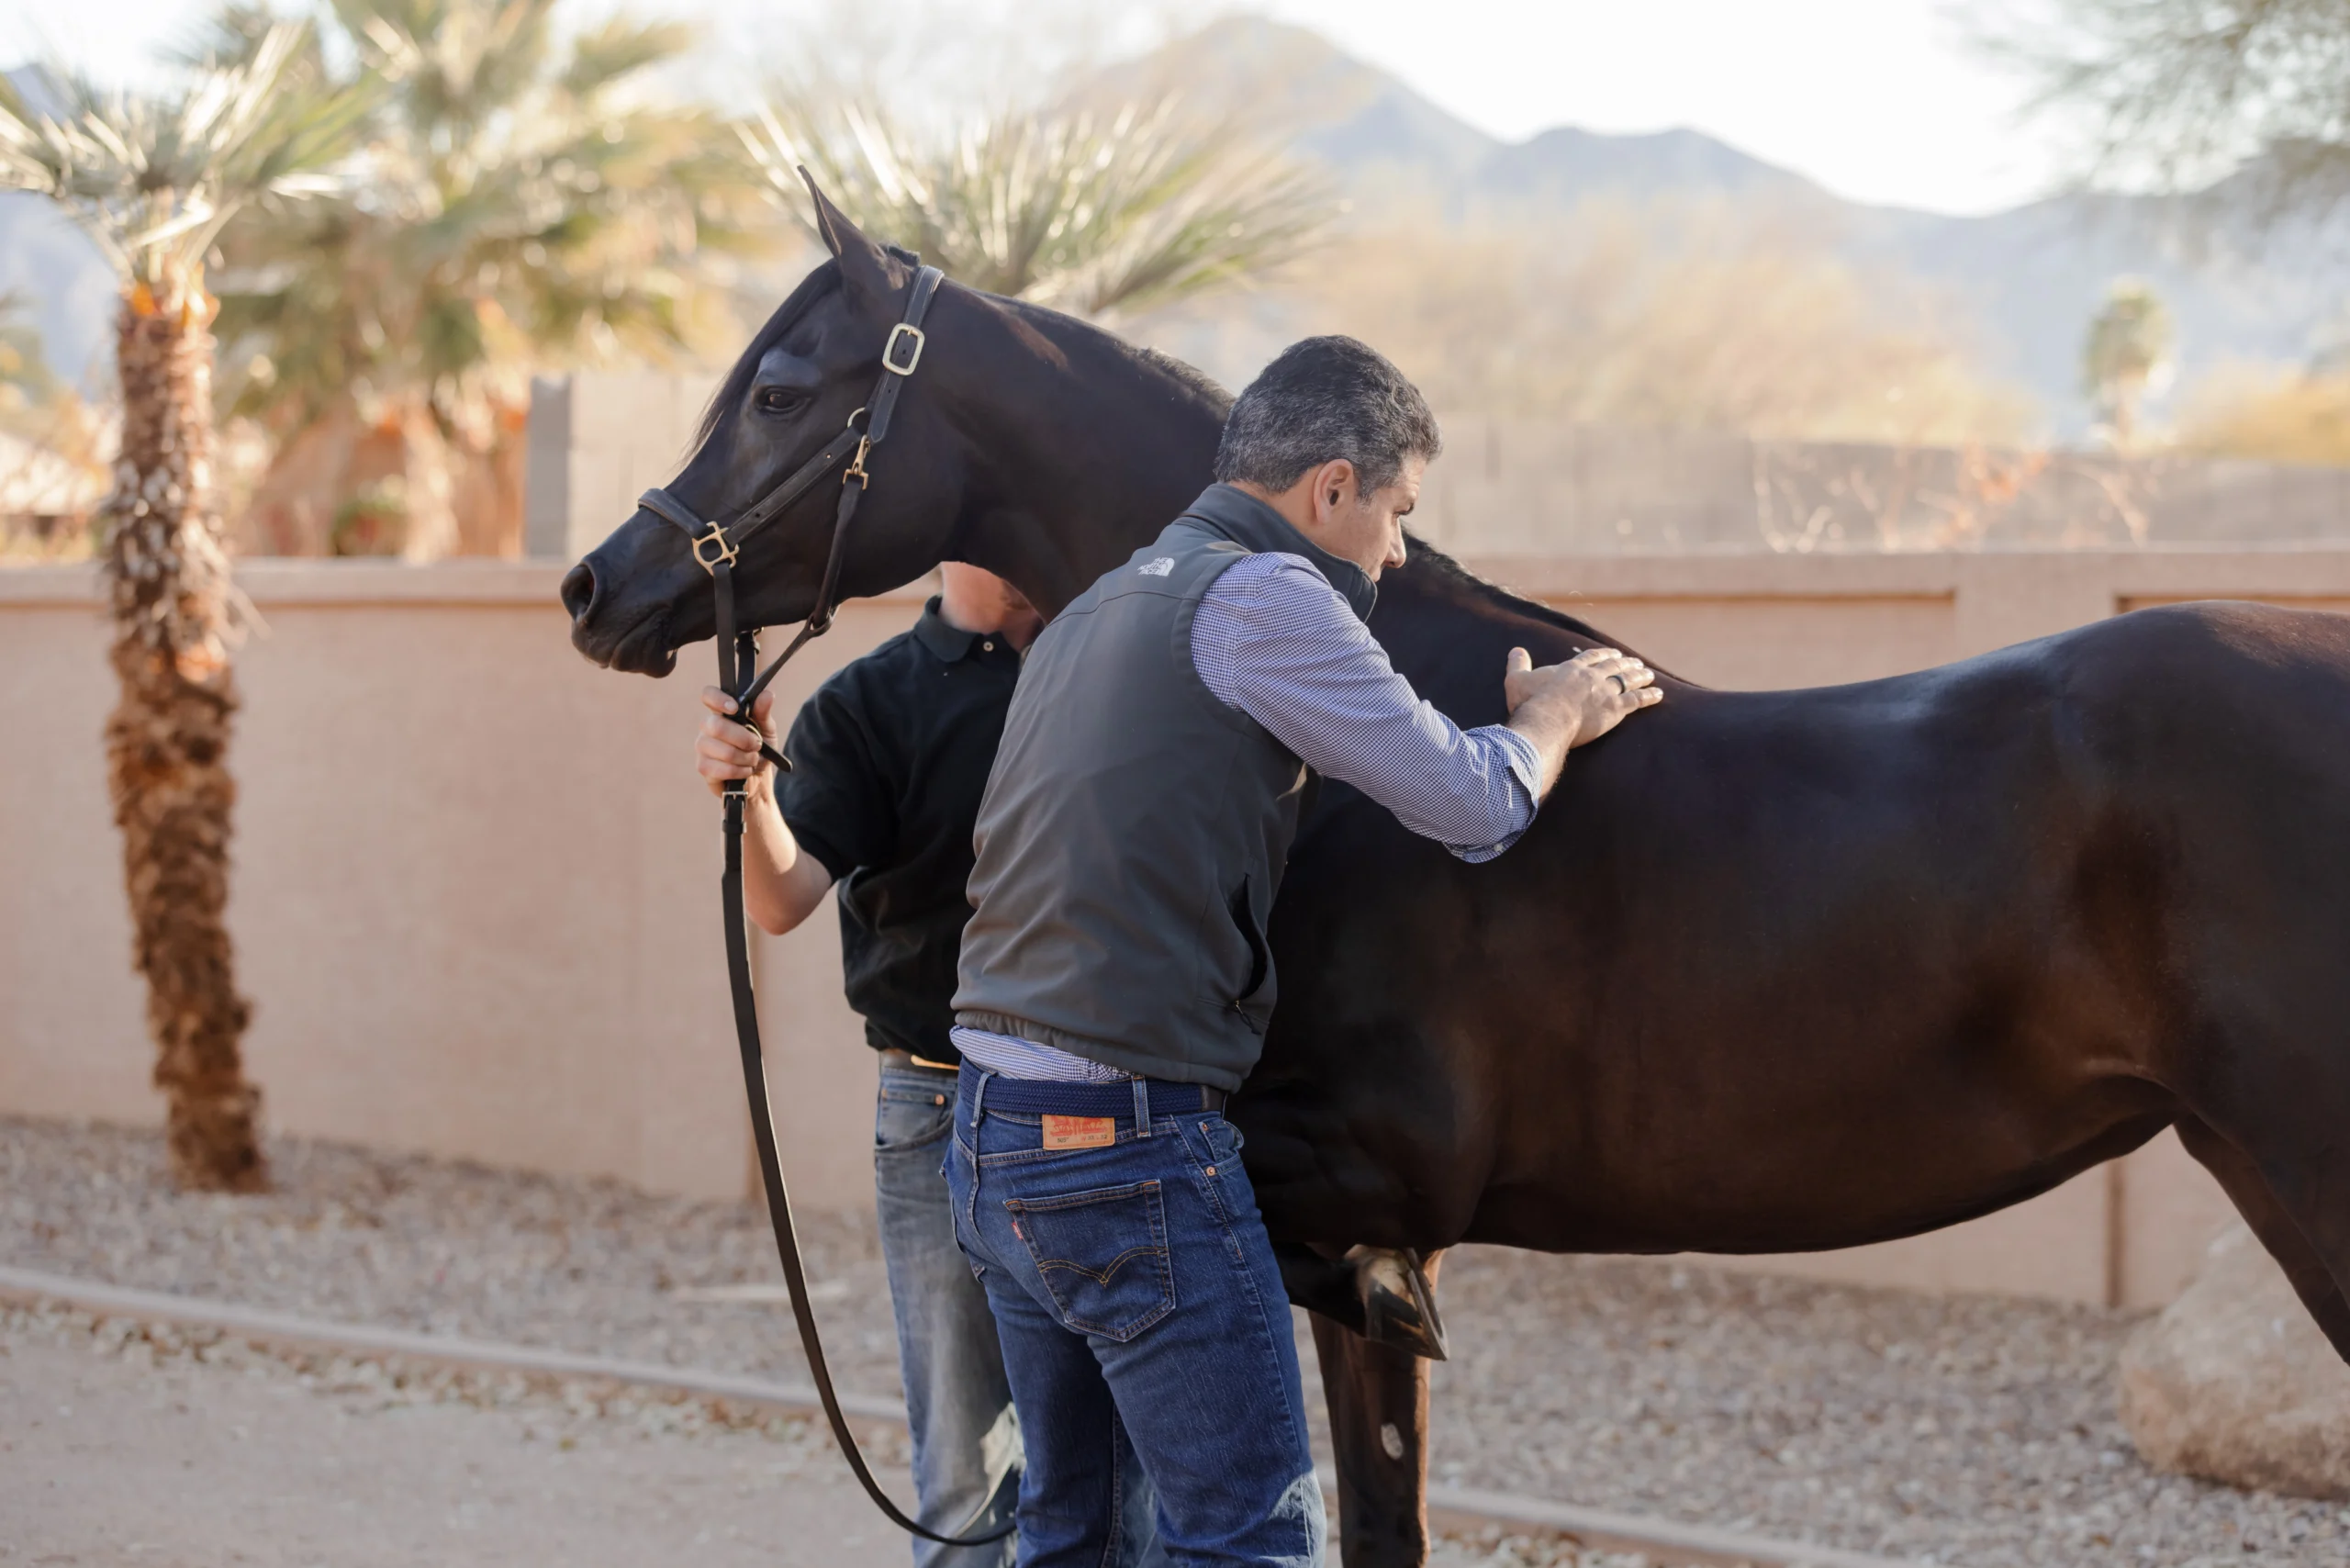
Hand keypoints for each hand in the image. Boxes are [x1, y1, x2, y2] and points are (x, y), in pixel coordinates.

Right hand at [695, 685, 778, 797]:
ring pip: (724, 751)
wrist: (758, 779)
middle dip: (744, 739)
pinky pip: (723, 769)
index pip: (708, 695)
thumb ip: (764, 712)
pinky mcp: (703, 767)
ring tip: (752, 760)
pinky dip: (741, 771)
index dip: (718, 699)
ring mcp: (702, 747)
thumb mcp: (767, 730)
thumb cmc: (760, 750)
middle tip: (756, 745)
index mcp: (721, 712)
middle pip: (716, 726)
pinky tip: (744, 771)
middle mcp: (707, 727)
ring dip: (746, 758)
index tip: (734, 708)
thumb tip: (767, 694)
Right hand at [1504, 645, 1660, 748]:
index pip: (1591, 658)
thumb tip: (1516, 650)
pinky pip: (1637, 700)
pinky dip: (1648, 696)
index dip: (1603, 655)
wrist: (1547, 719)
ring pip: (1628, 680)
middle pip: (1613, 666)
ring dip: (1640, 676)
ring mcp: (1605, 691)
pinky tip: (1658, 694)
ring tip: (1649, 674)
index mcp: (1571, 669)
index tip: (1612, 653)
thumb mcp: (1517, 680)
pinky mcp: (1615, 709)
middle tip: (1635, 662)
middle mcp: (1591, 676)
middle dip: (1626, 663)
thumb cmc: (1530, 703)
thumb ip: (1518, 664)